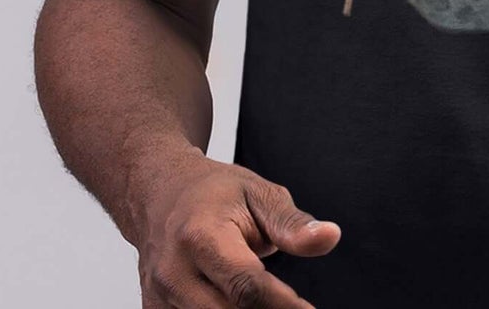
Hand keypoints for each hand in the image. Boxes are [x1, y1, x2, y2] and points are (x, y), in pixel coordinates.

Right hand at [136, 151, 340, 307]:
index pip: (246, 286)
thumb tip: (330, 238)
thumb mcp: (259, 193)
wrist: (160, 192)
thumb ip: (292, 223)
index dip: (283, 305)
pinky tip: (244, 306)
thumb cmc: (215, 192)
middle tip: (296, 308)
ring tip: (274, 302)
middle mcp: (173, 272)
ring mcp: (158, 296)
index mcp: (200, 236)